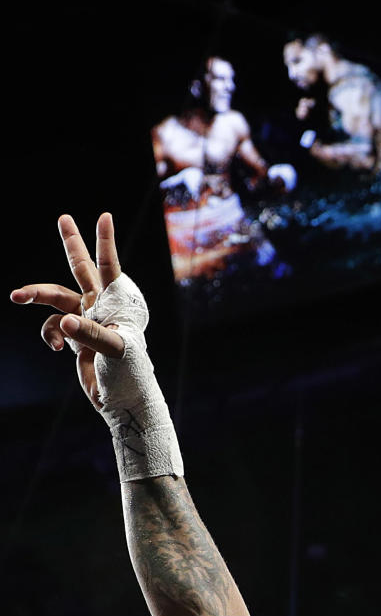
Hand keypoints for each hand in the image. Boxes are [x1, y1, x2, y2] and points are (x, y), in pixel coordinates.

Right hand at [10, 214, 125, 409]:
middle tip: (63, 218)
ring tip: (16, 295)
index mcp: (116, 303)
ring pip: (56, 298)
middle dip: (71, 244)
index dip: (105, 241)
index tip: (105, 216)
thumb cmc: (129, 373)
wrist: (122, 400)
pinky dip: (48, 334)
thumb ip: (89, 333)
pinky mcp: (74, 337)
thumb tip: (64, 321)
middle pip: (81, 268)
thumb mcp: (114, 350)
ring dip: (36, 295)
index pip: (108, 267)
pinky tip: (55, 347)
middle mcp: (100, 306)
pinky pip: (52, 327)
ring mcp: (86, 320)